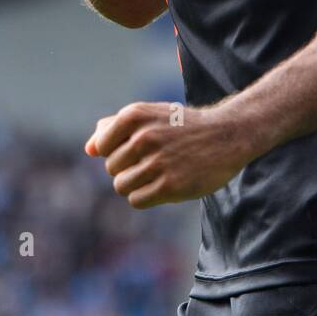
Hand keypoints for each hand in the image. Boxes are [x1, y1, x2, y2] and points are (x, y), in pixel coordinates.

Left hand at [85, 101, 249, 208]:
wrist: (227, 135)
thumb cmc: (183, 126)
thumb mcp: (150, 116)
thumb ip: (115, 128)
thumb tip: (89, 150)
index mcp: (135, 115)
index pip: (102, 147)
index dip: (117, 151)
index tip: (139, 148)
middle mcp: (144, 136)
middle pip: (111, 168)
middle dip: (128, 169)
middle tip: (154, 161)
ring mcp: (157, 162)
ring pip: (122, 186)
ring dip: (137, 185)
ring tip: (158, 174)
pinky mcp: (170, 186)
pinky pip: (137, 200)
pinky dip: (146, 197)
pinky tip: (164, 185)